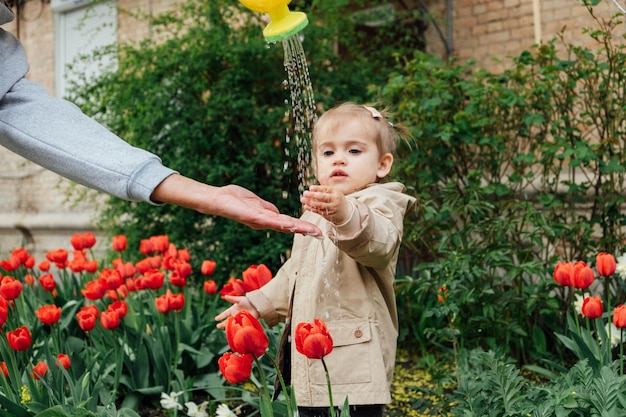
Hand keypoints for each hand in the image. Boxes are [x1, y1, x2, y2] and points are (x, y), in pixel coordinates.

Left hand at [151, 174, 321, 236]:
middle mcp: (264, 223)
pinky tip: (290, 224)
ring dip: (296, 228)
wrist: (216, 200)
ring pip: (281, 225)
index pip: (289, 223)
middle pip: (289, 227)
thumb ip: (267, 209)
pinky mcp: (251, 216)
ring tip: (311, 231)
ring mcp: (258, 221)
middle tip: (320, 235)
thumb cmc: (233, 199)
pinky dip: (280, 223)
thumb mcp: (255, 203)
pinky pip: (268, 220)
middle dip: (304, 231)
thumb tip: (279, 214)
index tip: (317, 231)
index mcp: (266, 219)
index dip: (303, 227)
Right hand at [215, 295, 258, 328]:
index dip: (221, 316)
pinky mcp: (243, 322)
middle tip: (217, 326)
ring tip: (225, 329)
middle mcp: (234, 315)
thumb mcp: (239, 299)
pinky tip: (233, 330)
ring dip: (228, 326)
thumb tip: (225, 296)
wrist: (256, 305)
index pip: (225, 314)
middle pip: (227, 320)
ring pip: (232, 324)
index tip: (216, 319)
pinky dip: (236, 328)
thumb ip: (232, 299)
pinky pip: (239, 326)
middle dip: (222, 323)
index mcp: (232, 310)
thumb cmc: (247, 301)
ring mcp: (239, 319)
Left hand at [301, 185, 351, 224]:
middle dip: (313, 195)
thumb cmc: (336, 199)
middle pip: (323, 197)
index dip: (318, 188)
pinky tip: (305, 206)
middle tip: (305, 193)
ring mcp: (331, 207)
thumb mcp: (333, 191)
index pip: (326, 189)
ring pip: (320, 205)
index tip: (310, 187)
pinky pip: (319, 211)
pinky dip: (312, 209)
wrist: (345, 212)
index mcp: (335, 192)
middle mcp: (334, 199)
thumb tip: (322, 174)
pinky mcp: (328, 214)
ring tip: (303, 199)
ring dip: (310, 202)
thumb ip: (325, 184)